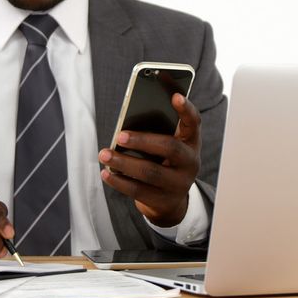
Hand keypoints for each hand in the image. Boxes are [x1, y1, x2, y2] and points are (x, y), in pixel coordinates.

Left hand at [99, 93, 201, 226]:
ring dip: (124, 162)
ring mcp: (179, 184)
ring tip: (104, 154)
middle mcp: (190, 163)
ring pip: (150, 172)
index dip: (186, 109)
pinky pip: (139, 190)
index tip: (175, 96)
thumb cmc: (163, 162)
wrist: (170, 201)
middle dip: (142, 141)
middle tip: (119, 136)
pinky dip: (119, 181)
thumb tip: (127, 122)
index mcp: (191, 142)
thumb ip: (156, 132)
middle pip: (170, 148)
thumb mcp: (167, 145)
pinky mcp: (163, 201)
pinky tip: (106, 173)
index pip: (194, 122)